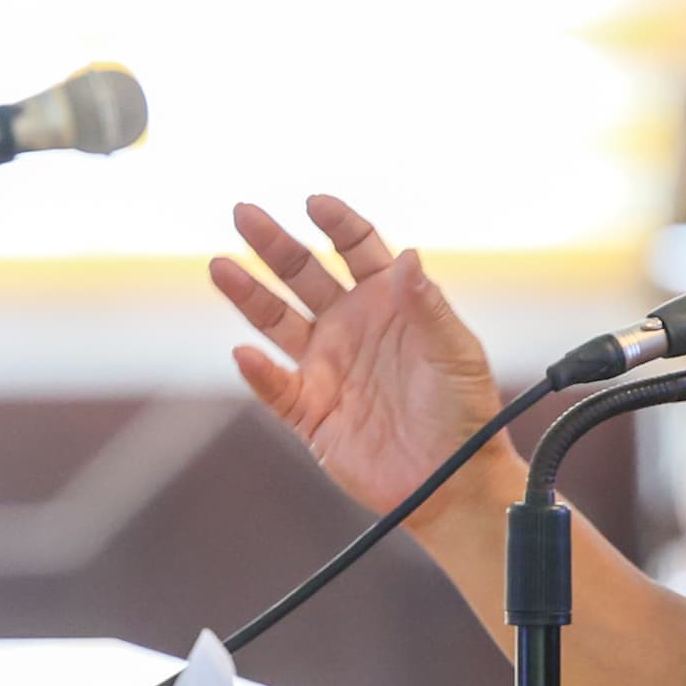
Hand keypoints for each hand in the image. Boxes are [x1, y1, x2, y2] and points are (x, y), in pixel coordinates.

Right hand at [211, 195, 517, 529]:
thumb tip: (408, 256)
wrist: (453, 482)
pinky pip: (276, 388)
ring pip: (276, 321)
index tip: (315, 203)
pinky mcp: (310, 412)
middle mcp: (352, 326)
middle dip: (274, 244)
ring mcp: (327, 367)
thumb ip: (429, 307)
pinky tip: (247, 354)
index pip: (356, 248)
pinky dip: (259, 373)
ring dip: (248, 294)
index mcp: (389, 303)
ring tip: (220, 265)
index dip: (337, 223)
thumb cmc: (466, 412)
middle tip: (243, 213)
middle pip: (304, 274)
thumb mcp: (456, 354)